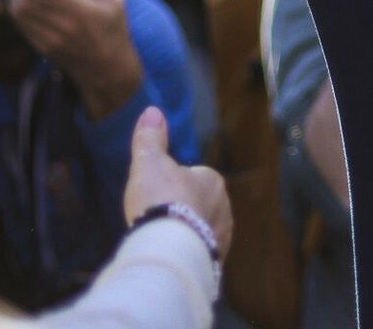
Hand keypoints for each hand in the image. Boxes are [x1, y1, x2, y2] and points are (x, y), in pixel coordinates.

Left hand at [9, 0, 144, 120]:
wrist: (108, 69)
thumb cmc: (114, 30)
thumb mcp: (114, 2)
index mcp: (79, 11)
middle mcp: (63, 27)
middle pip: (24, 3)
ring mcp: (51, 41)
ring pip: (20, 16)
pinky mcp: (45, 50)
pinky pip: (23, 28)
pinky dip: (17, 13)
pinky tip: (19, 3)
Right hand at [123, 107, 231, 257]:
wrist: (169, 248)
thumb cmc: (160, 200)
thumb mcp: (148, 161)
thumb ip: (150, 138)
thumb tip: (153, 111)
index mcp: (213, 181)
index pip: (192, 176)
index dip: (170, 185)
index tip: (155, 194)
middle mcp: (224, 208)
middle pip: (196, 205)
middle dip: (179, 210)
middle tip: (155, 218)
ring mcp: (221, 237)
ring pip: (198, 230)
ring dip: (183, 233)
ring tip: (161, 238)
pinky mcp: (215, 261)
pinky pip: (198, 252)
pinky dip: (186, 252)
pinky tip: (170, 254)